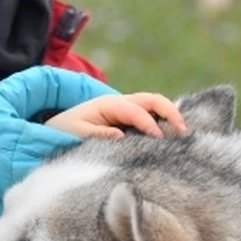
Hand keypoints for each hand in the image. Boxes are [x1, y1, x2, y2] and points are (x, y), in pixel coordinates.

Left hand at [45, 93, 186, 138]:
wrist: (58, 127)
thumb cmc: (65, 130)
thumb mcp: (77, 133)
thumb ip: (98, 134)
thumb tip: (121, 135)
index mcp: (108, 104)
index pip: (135, 111)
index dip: (149, 124)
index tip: (160, 140)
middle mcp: (120, 102)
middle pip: (151, 99)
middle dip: (169, 112)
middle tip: (182, 131)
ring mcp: (126, 108)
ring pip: (154, 105)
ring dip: (170, 115)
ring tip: (182, 133)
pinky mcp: (128, 117)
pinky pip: (150, 114)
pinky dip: (163, 120)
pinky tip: (172, 135)